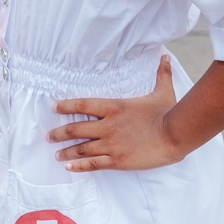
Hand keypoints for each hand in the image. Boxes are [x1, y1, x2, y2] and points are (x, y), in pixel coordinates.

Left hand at [48, 54, 182, 171]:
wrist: (175, 135)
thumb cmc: (168, 113)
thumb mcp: (163, 91)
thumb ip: (161, 74)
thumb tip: (165, 56)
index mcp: (114, 107)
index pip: (82, 105)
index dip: (65, 105)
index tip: (54, 106)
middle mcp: (107, 126)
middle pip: (75, 129)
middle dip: (59, 133)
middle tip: (49, 136)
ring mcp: (111, 144)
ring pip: (81, 149)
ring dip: (66, 152)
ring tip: (56, 155)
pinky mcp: (117, 160)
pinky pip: (93, 164)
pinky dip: (79, 166)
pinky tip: (70, 167)